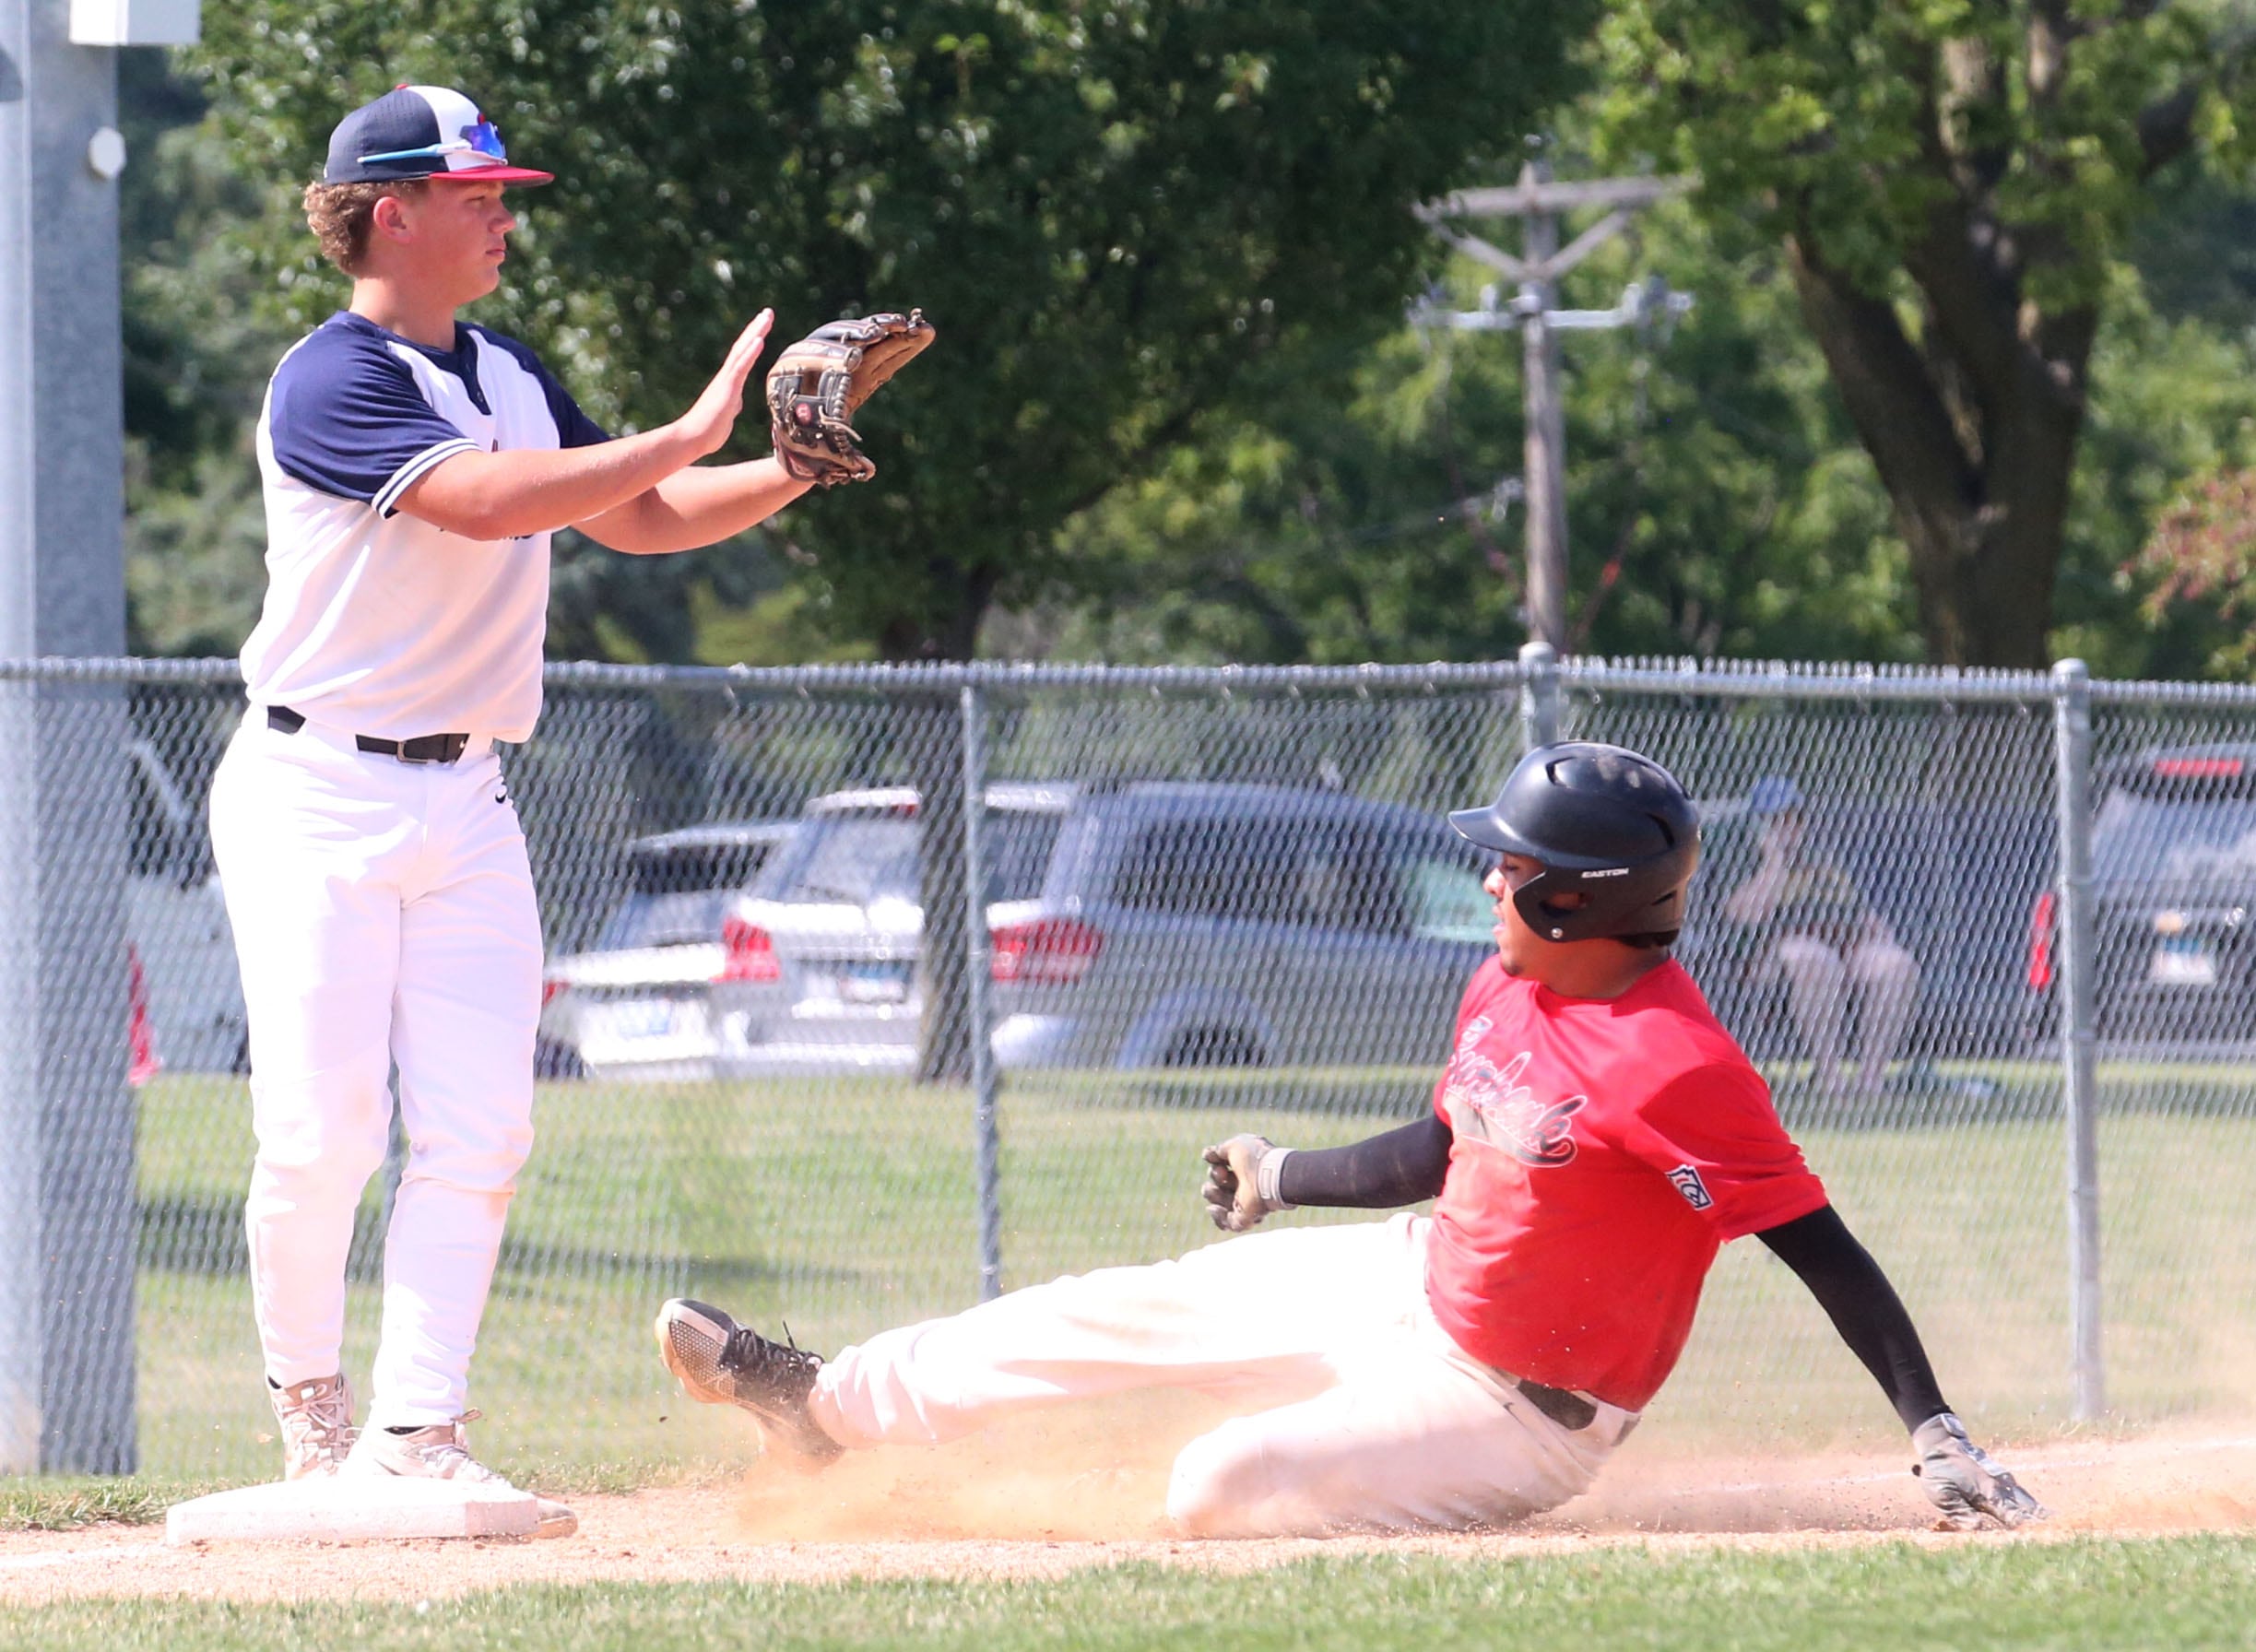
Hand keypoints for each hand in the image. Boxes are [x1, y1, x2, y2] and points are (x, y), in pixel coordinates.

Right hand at [675, 309, 774, 457]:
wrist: (692, 438)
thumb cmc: (708, 431)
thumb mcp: (727, 415)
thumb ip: (732, 404)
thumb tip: (737, 401)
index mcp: (729, 383)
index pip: (743, 357)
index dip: (753, 341)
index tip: (763, 326)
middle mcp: (727, 377)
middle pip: (743, 347)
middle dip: (756, 329)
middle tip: (767, 312)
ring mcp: (726, 381)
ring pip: (742, 351)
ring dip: (755, 332)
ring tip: (765, 316)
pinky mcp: (727, 388)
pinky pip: (740, 367)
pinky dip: (750, 352)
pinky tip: (758, 339)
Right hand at [1201, 1134, 1291, 1231]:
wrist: (1271, 1175)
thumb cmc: (1255, 1158)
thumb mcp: (1235, 1146)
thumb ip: (1219, 1150)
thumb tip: (1206, 1155)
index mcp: (1246, 1169)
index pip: (1223, 1171)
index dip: (1217, 1167)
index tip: (1221, 1164)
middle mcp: (1246, 1187)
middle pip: (1220, 1186)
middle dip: (1214, 1179)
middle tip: (1222, 1175)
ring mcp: (1246, 1204)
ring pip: (1220, 1204)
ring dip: (1213, 1195)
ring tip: (1214, 1190)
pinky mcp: (1245, 1219)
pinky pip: (1227, 1224)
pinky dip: (1218, 1217)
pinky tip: (1214, 1208)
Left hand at [1911, 1412, 2048, 1529]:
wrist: (1941, 1443)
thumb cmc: (1940, 1471)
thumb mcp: (1942, 1494)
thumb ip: (1961, 1513)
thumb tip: (1980, 1530)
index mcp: (1989, 1494)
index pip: (2014, 1518)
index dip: (2027, 1531)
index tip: (2042, 1542)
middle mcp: (2003, 1487)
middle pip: (2028, 1511)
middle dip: (2042, 1525)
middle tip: (2062, 1539)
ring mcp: (2005, 1482)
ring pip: (2029, 1502)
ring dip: (2042, 1516)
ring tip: (2061, 1529)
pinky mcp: (2004, 1479)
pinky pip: (2023, 1496)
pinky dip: (2035, 1507)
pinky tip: (2045, 1515)